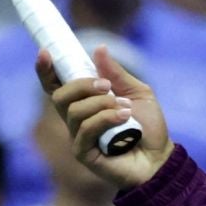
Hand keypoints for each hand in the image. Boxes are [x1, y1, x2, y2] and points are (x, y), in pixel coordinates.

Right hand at [37, 44, 174, 192]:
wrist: (160, 157)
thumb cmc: (148, 127)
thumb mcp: (137, 93)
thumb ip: (116, 74)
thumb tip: (99, 48)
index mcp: (85, 102)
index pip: (57, 86)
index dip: (46, 70)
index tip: (45, 52)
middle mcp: (77, 120)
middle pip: (59, 96)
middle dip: (82, 86)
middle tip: (106, 86)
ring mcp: (78, 137)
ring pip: (74, 112)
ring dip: (102, 104)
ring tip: (126, 109)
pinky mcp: (83, 153)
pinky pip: (84, 130)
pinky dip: (105, 118)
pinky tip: (124, 118)